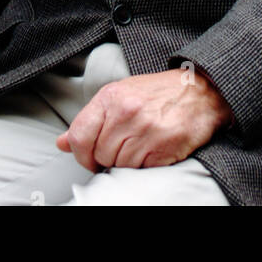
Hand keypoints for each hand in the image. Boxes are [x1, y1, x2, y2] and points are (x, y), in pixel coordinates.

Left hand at [54, 67, 233, 169]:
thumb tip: (62, 142)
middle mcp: (126, 111)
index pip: (79, 137)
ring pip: (120, 165)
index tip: (91, 157)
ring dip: (129, 162)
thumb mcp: (120, 95)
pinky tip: (155, 148)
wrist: (200, 90)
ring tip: (143, 144)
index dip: (81, 154)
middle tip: (127, 145)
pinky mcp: (164, 145)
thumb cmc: (158, 93)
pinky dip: (146, 165)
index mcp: (110, 97)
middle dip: (110, 157)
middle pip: (100, 155)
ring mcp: (145, 128)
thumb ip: (91, 119)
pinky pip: (141, 170)